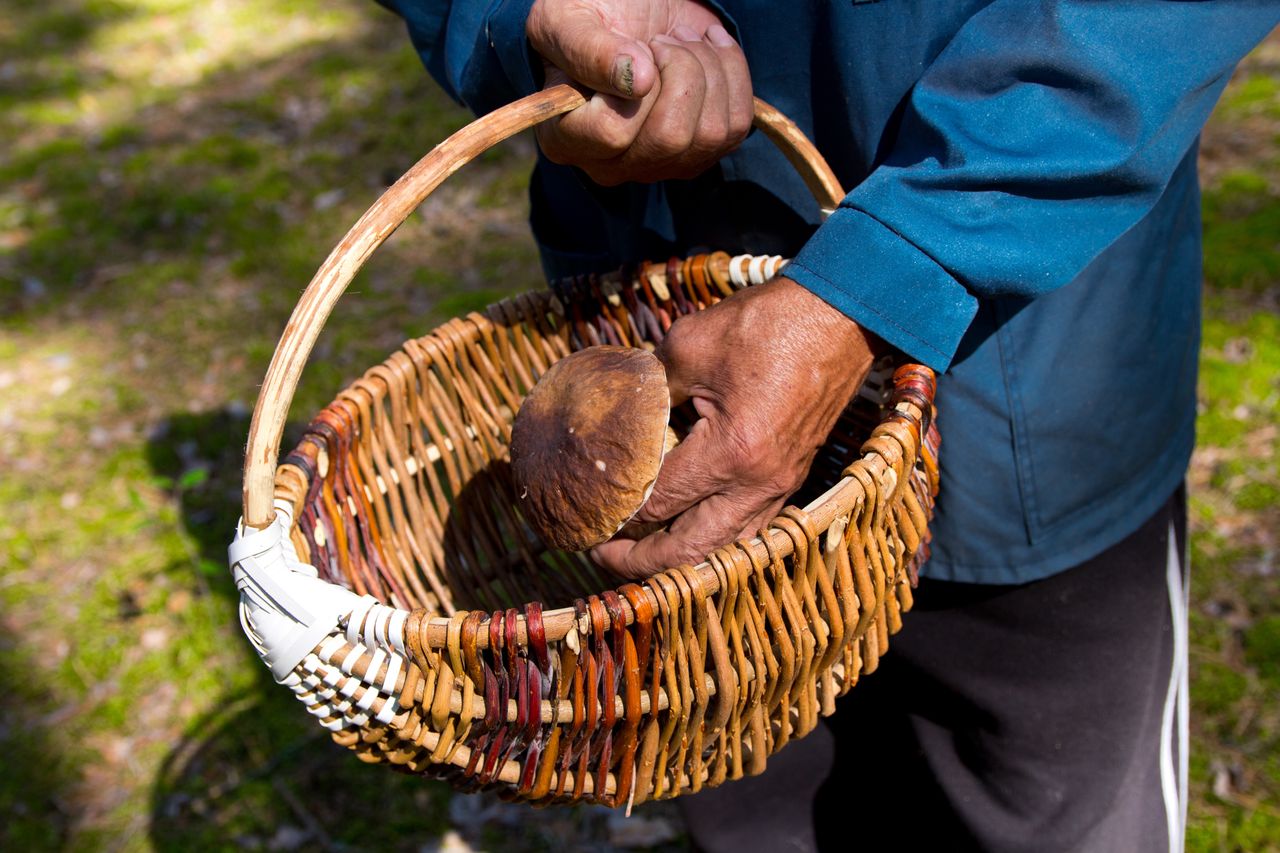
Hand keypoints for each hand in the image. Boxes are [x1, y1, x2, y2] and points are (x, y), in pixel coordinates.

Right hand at [526, 0, 752, 184]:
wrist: (628, 11)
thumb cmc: (586, 16)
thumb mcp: (567, 19)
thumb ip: (588, 50)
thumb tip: (638, 80)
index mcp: (566, 139)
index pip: (612, 134)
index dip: (634, 84)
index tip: (635, 46)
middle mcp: (613, 165)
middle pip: (669, 138)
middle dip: (680, 70)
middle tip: (662, 39)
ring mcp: (660, 165)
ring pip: (710, 134)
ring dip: (707, 67)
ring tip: (681, 40)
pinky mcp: (701, 153)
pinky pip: (737, 125)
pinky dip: (732, 72)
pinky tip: (708, 47)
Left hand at [590, 278, 876, 578]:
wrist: (839, 316)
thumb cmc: (766, 325)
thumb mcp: (688, 345)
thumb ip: (649, 386)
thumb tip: (619, 410)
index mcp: (730, 453)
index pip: (660, 504)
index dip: (619, 516)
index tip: (589, 516)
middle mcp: (757, 483)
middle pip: (691, 551)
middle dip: (642, 563)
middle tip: (602, 552)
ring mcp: (780, 485)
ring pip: (725, 549)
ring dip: (680, 559)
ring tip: (642, 552)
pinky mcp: (791, 477)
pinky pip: (749, 529)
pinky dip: (714, 540)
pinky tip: (689, 530)